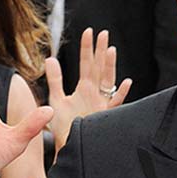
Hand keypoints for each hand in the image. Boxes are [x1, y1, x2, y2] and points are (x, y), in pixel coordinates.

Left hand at [46, 28, 130, 148]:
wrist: (70, 146)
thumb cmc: (65, 126)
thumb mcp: (56, 99)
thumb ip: (55, 79)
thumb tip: (50, 59)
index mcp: (85, 88)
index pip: (86, 63)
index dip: (87, 47)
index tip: (89, 31)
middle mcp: (95, 93)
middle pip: (99, 67)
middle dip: (101, 50)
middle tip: (103, 33)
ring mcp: (101, 103)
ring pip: (107, 80)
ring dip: (109, 66)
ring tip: (110, 50)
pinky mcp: (105, 115)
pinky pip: (115, 103)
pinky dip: (121, 93)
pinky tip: (126, 82)